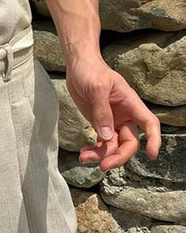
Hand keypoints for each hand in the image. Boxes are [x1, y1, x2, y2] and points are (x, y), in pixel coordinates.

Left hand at [66, 55, 160, 171]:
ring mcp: (112, 121)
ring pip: (113, 146)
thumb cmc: (91, 71)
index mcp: (130, 104)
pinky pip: (102, 143)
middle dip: (118, 156)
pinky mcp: (100, 124)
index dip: (154, 139)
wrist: (78, 66)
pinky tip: (84, 153)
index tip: (151, 154)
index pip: (149, 123)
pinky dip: (95, 150)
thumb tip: (106, 137)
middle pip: (129, 142)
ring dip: (101, 155)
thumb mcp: (97, 88)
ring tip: (84, 157)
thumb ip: (102, 112)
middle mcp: (125, 115)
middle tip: (103, 165)